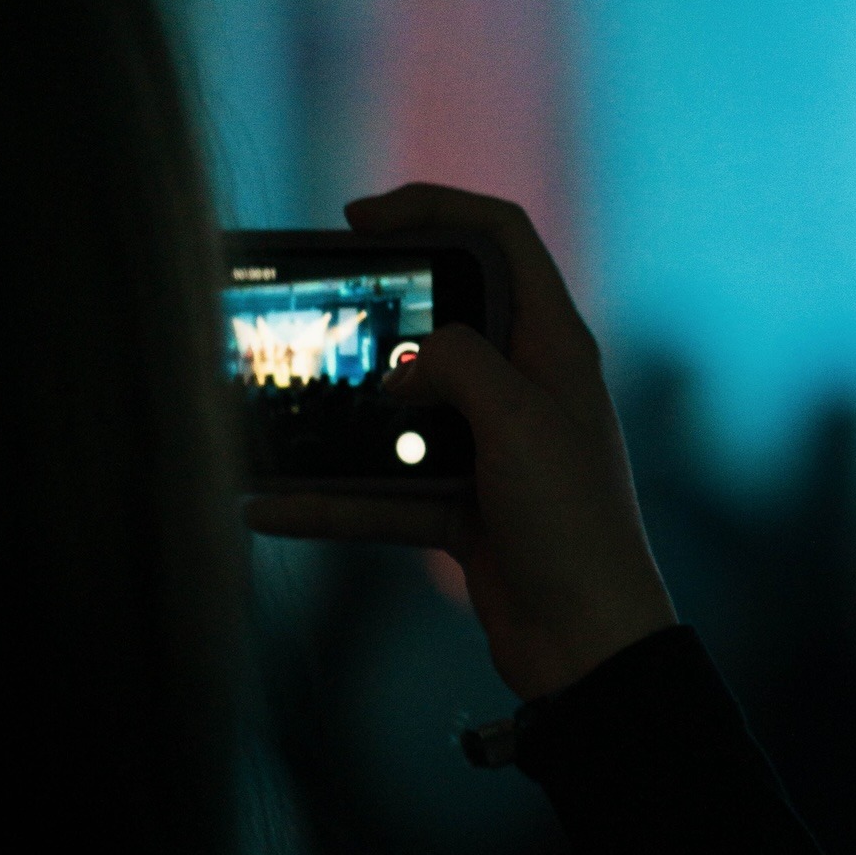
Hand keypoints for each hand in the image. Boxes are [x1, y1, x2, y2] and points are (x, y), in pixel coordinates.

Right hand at [243, 186, 676, 698]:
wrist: (589, 647)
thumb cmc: (574, 527)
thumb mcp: (519, 422)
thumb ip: (457, 364)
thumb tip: (407, 360)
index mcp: (554, 346)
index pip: (501, 237)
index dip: (434, 207)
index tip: (360, 217)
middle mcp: (523, 387)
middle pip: (439, 319)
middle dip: (371, 312)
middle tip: (307, 308)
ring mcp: (490, 449)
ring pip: (398, 413)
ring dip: (338, 417)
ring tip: (266, 409)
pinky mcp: (461, 509)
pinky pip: (381, 492)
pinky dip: (327, 501)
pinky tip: (266, 507)